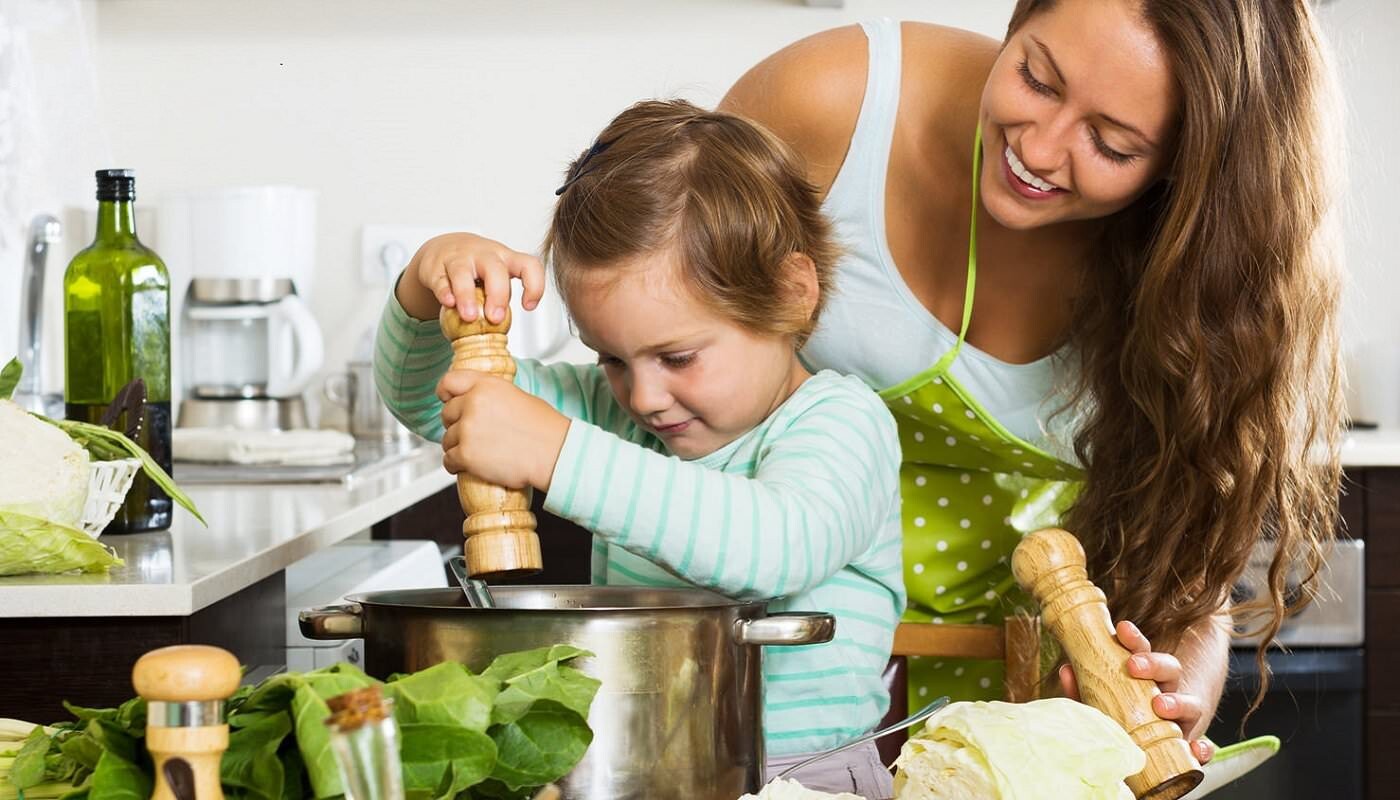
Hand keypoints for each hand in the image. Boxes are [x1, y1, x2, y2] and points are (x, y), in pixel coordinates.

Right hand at [397, 233, 545, 324]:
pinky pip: (440, 280)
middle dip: (498, 295)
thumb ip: (500, 300)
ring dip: (467, 296)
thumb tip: (502, 337)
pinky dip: (444, 292)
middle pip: (496, 269)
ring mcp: (459, 258)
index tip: (528, 306)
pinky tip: (449, 304)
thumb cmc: (476, 268)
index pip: (529, 265)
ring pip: (463, 272)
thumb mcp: (494, 278)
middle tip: (495, 318)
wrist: (443, 248)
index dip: (534, 285)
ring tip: (469, 317)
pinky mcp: (436, 267)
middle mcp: (484, 255)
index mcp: (506, 258)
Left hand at [437, 369, 569, 490]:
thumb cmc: (544, 429)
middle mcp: (473, 404)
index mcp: (486, 386)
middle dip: (457, 425)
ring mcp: (467, 430)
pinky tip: (472, 466)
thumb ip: (490, 396)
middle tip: (475, 435)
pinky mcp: (466, 455)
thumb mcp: (517, 396)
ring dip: (458, 447)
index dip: (446, 393)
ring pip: (447, 440)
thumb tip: (476, 402)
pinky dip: (457, 465)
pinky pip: (449, 460)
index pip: (449, 382)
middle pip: (447, 414)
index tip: (447, 401)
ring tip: (480, 452)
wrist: (554, 453)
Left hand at [1058, 620, 1215, 763]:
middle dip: (1153, 664)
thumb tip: (1067, 672)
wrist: (1153, 745)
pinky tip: (1196, 750)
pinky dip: (1203, 749)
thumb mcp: (1103, 696)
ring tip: (1161, 705)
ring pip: (1191, 704)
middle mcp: (1168, 693)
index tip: (1122, 629)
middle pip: (1170, 670)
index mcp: (1147, 677)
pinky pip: (1203, 748)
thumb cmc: (1122, 716)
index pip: (1143, 651)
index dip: (1134, 639)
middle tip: (1133, 665)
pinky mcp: (1190, 746)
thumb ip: (1085, 686)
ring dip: (1177, 703)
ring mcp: (1182, 720)